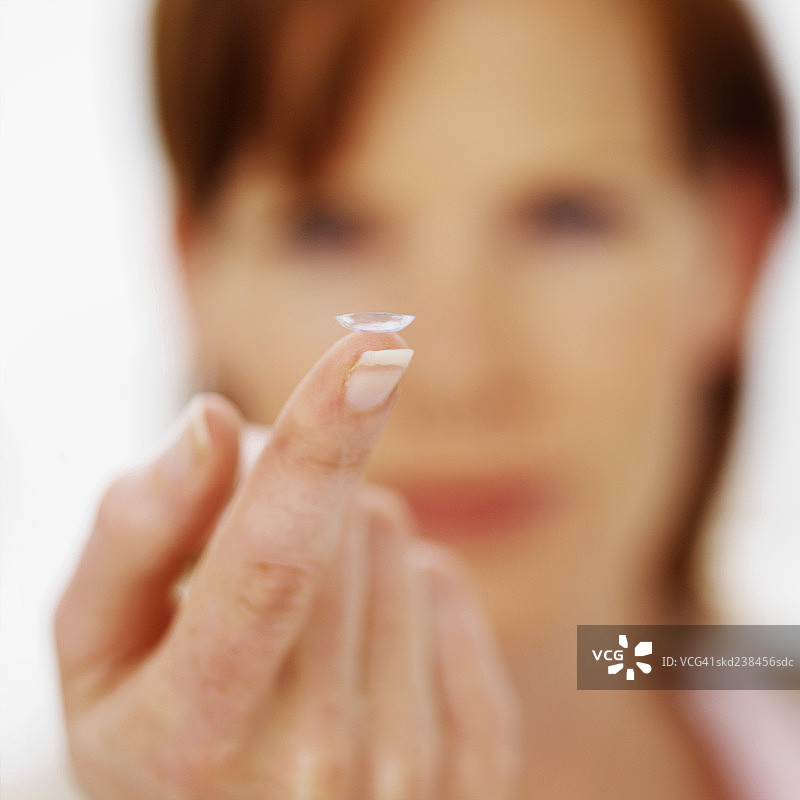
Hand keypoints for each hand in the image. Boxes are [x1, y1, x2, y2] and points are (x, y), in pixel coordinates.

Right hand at [54, 332, 520, 798]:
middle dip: (303, 503)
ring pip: (406, 545)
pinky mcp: (478, 765)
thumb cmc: (158, 734)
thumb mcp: (99, 647)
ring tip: (301, 627)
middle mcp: (315, 767)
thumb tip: (215, 424)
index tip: (374, 346)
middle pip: (350, 519)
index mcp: (197, 737)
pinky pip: (450, 590)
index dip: (322, 438)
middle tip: (254, 570)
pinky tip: (362, 658)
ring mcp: (412, 777)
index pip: (272, 557)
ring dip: (351, 554)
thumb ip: (136, 533)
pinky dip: (406, 597)